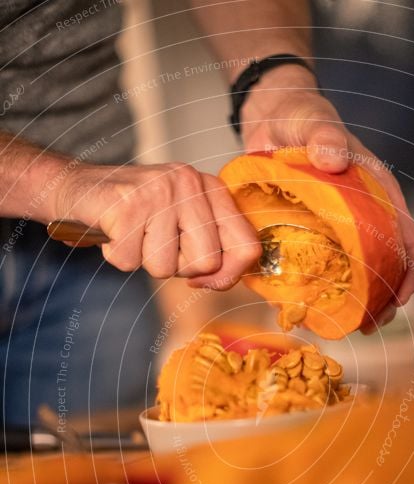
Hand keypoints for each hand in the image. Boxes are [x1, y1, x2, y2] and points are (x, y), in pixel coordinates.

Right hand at [52, 162, 260, 288]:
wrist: (77, 187)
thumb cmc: (134, 213)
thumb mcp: (181, 226)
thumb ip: (210, 249)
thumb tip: (223, 279)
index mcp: (210, 188)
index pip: (246, 246)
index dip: (228, 276)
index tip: (202, 280)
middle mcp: (190, 183)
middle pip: (206, 262)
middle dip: (177, 266)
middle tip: (155, 243)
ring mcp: (159, 191)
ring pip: (165, 266)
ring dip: (143, 260)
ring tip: (133, 234)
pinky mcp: (128, 204)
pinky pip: (130, 262)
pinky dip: (117, 256)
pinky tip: (114, 232)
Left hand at [241, 66, 413, 331]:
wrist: (270, 119)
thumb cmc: (300, 116)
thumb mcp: (312, 120)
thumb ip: (323, 134)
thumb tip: (332, 156)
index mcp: (376, 191)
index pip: (407, 235)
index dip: (410, 270)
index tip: (401, 297)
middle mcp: (364, 216)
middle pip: (387, 265)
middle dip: (384, 299)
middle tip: (370, 325)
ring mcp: (339, 229)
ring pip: (358, 273)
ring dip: (358, 302)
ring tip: (349, 327)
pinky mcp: (314, 236)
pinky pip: (324, 269)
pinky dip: (324, 291)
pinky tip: (314, 309)